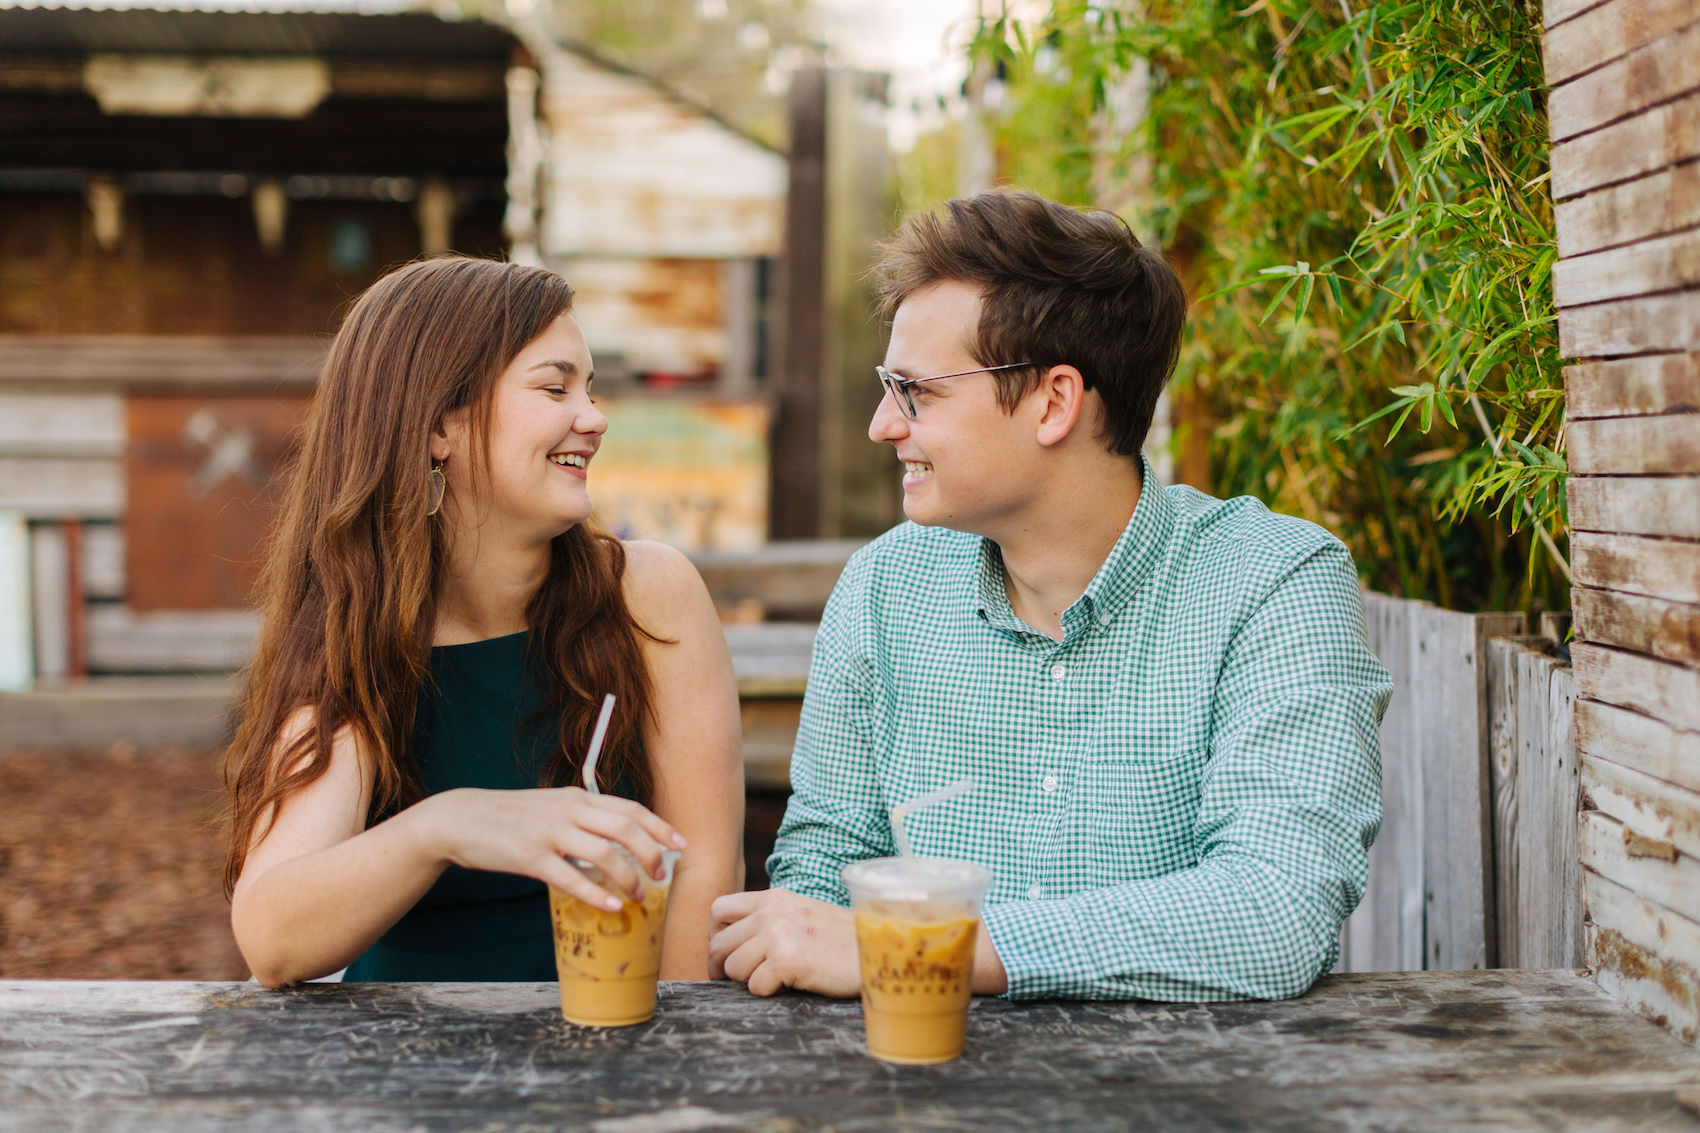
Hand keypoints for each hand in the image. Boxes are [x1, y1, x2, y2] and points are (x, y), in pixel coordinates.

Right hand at [420, 786, 686, 911]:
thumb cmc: (511, 817)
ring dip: (628, 878)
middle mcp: (569, 811)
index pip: (630, 808)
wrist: (461, 818)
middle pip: (626, 828)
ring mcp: (550, 833)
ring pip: (604, 854)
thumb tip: (614, 841)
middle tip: (661, 876)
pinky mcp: (530, 857)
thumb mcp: (552, 806)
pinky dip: (595, 894)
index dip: (660, 826)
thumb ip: (582, 818)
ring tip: (639, 896)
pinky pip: (570, 877)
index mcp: (577, 797)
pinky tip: (612, 906)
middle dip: (652, 854)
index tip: (681, 844)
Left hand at [707, 889, 860, 997]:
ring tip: (776, 979)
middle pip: (718, 944)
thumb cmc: (841, 940)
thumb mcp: (802, 913)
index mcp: (774, 897)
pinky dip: (769, 993)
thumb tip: (733, 942)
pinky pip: (754, 987)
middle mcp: (772, 911)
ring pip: (732, 968)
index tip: (726, 955)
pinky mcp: (787, 961)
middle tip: (738, 982)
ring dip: (749, 981)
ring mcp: (778, 935)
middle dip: (722, 969)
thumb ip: (770, 918)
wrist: (875, 951)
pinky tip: (791, 984)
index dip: (715, 936)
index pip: (718, 910)